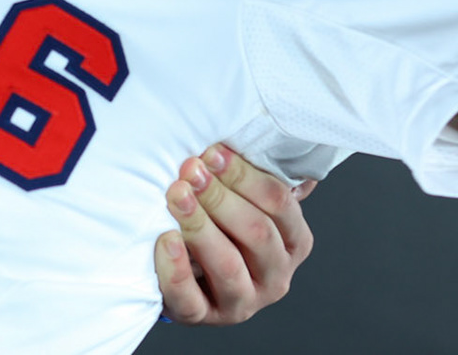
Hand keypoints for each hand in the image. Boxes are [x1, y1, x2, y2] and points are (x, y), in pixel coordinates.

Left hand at [153, 144, 315, 325]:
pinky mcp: (204, 317)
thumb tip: (276, 140)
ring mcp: (242, 301)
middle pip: (255, 232)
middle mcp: (276, 275)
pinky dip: (176, 270)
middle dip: (220, 196)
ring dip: (200, 226)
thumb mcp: (247, 201)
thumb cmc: (224, 226)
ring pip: (227, 265)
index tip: (213, 153)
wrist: (194, 274)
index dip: (245, 176)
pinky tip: (165, 240)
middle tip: (190, 170)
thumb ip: (259, 176)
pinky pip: (191, 299)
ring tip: (176, 196)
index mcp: (293, 241)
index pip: (279, 203)